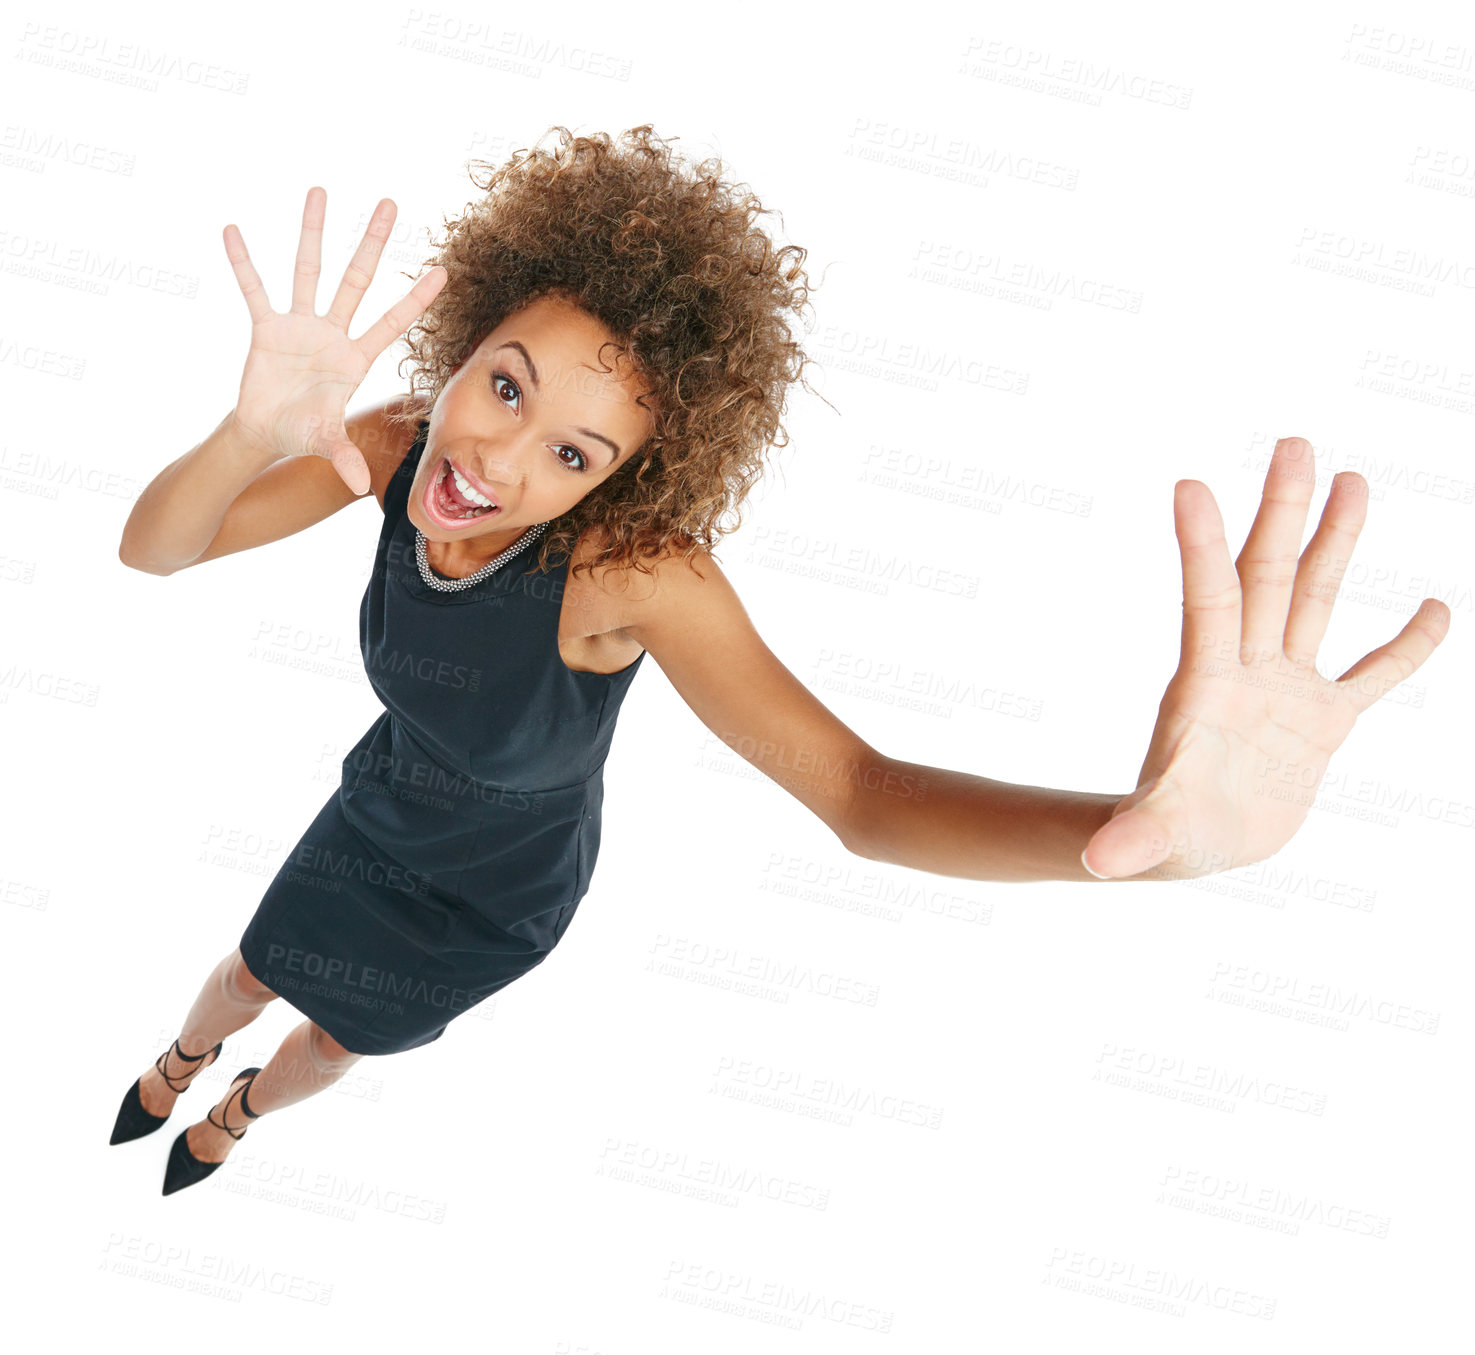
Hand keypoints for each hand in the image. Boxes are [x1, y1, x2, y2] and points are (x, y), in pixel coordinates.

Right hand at [223, 185, 446, 494]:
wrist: (265, 432)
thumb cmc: (303, 434)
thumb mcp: (324, 442)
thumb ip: (342, 456)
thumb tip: (359, 484)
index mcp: (354, 358)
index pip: (393, 322)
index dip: (416, 298)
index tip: (444, 270)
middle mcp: (332, 333)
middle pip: (356, 279)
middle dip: (372, 242)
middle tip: (389, 201)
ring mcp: (299, 326)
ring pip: (309, 270)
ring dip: (313, 233)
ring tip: (320, 191)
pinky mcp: (265, 328)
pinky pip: (254, 290)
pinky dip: (244, 264)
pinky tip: (234, 231)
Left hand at [1081, 437, 1449, 880]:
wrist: (1192, 846)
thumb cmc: (1166, 835)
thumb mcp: (1155, 835)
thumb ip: (1134, 838)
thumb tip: (1097, 863)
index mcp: (1206, 683)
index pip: (1209, 600)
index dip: (1201, 546)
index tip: (1190, 484)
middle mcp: (1248, 669)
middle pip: (1271, 575)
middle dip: (1283, 512)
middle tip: (1295, 442)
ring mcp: (1288, 689)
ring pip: (1317, 601)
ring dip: (1336, 542)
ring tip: (1354, 478)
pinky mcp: (1322, 721)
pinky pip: (1373, 675)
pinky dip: (1406, 647)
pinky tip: (1435, 606)